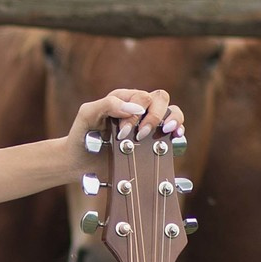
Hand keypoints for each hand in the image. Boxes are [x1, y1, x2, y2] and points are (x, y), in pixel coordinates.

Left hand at [65, 88, 185, 171]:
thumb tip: (136, 108)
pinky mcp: (154, 140)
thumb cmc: (82, 137)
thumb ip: (107, 105)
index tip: (123, 134)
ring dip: (173, 119)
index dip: (135, 114)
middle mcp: (138, 109)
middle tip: (140, 136)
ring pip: (172, 110)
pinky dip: (179, 130)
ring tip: (168, 131)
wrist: (80, 164)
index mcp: (123, 99)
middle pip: (160, 98)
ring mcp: (148, 124)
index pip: (140, 97)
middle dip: (153, 116)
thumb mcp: (86, 116)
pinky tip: (177, 136)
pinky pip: (175, 129)